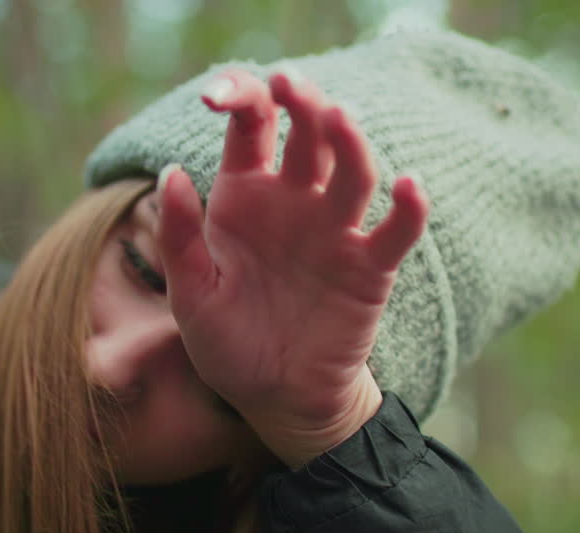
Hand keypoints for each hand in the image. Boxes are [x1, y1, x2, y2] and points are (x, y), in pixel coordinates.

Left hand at [155, 68, 428, 466]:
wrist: (274, 400)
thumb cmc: (227, 343)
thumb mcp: (191, 295)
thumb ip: (180, 237)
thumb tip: (171, 172)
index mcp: (244, 196)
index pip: (250, 127)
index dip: (240, 97)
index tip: (218, 94)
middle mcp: (294, 202)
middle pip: (307, 134)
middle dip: (301, 104)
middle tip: (289, 84)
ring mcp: (335, 231)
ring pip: (352, 171)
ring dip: (348, 142)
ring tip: (338, 118)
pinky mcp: (370, 267)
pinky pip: (395, 230)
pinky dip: (408, 208)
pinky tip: (408, 186)